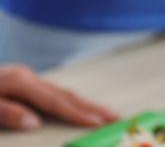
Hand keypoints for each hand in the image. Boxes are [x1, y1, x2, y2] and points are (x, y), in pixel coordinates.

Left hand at [0, 65, 117, 130]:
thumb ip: (8, 113)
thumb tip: (35, 124)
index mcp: (20, 81)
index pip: (55, 102)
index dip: (77, 114)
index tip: (98, 124)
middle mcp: (28, 76)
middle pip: (66, 94)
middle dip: (93, 107)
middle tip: (116, 116)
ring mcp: (27, 76)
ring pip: (62, 92)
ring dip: (85, 103)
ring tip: (105, 113)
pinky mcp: (23, 80)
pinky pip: (53, 91)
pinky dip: (70, 100)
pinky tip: (77, 105)